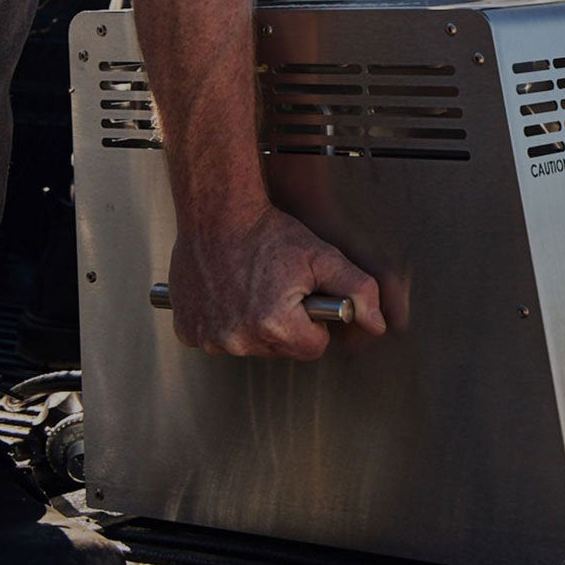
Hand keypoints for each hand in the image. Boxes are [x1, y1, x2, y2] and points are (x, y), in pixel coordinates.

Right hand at [166, 204, 386, 359]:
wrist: (218, 214)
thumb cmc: (270, 234)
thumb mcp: (324, 258)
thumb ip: (359, 292)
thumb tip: (376, 325)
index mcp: (274, 325)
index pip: (312, 348)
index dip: (315, 323)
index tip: (305, 298)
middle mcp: (238, 338)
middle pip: (280, 349)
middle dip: (286, 325)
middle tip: (278, 288)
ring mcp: (209, 337)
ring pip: (250, 345)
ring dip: (254, 325)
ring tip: (252, 288)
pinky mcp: (188, 331)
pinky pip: (217, 339)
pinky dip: (224, 322)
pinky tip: (227, 294)